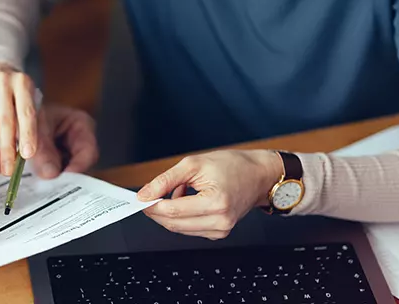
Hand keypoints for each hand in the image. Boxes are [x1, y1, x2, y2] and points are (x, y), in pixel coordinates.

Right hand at [0, 63, 98, 177]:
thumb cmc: (15, 97)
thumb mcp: (31, 107)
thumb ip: (39, 135)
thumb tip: (50, 169)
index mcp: (23, 83)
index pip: (27, 113)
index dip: (27, 135)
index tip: (27, 156)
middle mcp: (3, 81)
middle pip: (5, 120)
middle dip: (7, 149)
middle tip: (8, 171)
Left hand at [137, 150, 282, 239]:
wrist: (259, 175)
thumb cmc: (233, 166)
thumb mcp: (194, 164)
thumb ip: (166, 180)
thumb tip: (145, 194)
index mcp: (216, 203)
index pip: (173, 211)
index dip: (152, 205)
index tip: (140, 198)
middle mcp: (220, 222)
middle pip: (173, 224)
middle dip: (156, 211)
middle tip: (147, 196)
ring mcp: (220, 230)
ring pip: (179, 228)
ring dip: (169, 213)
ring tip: (176, 191)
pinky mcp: (219, 233)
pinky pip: (190, 229)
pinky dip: (181, 216)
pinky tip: (186, 200)